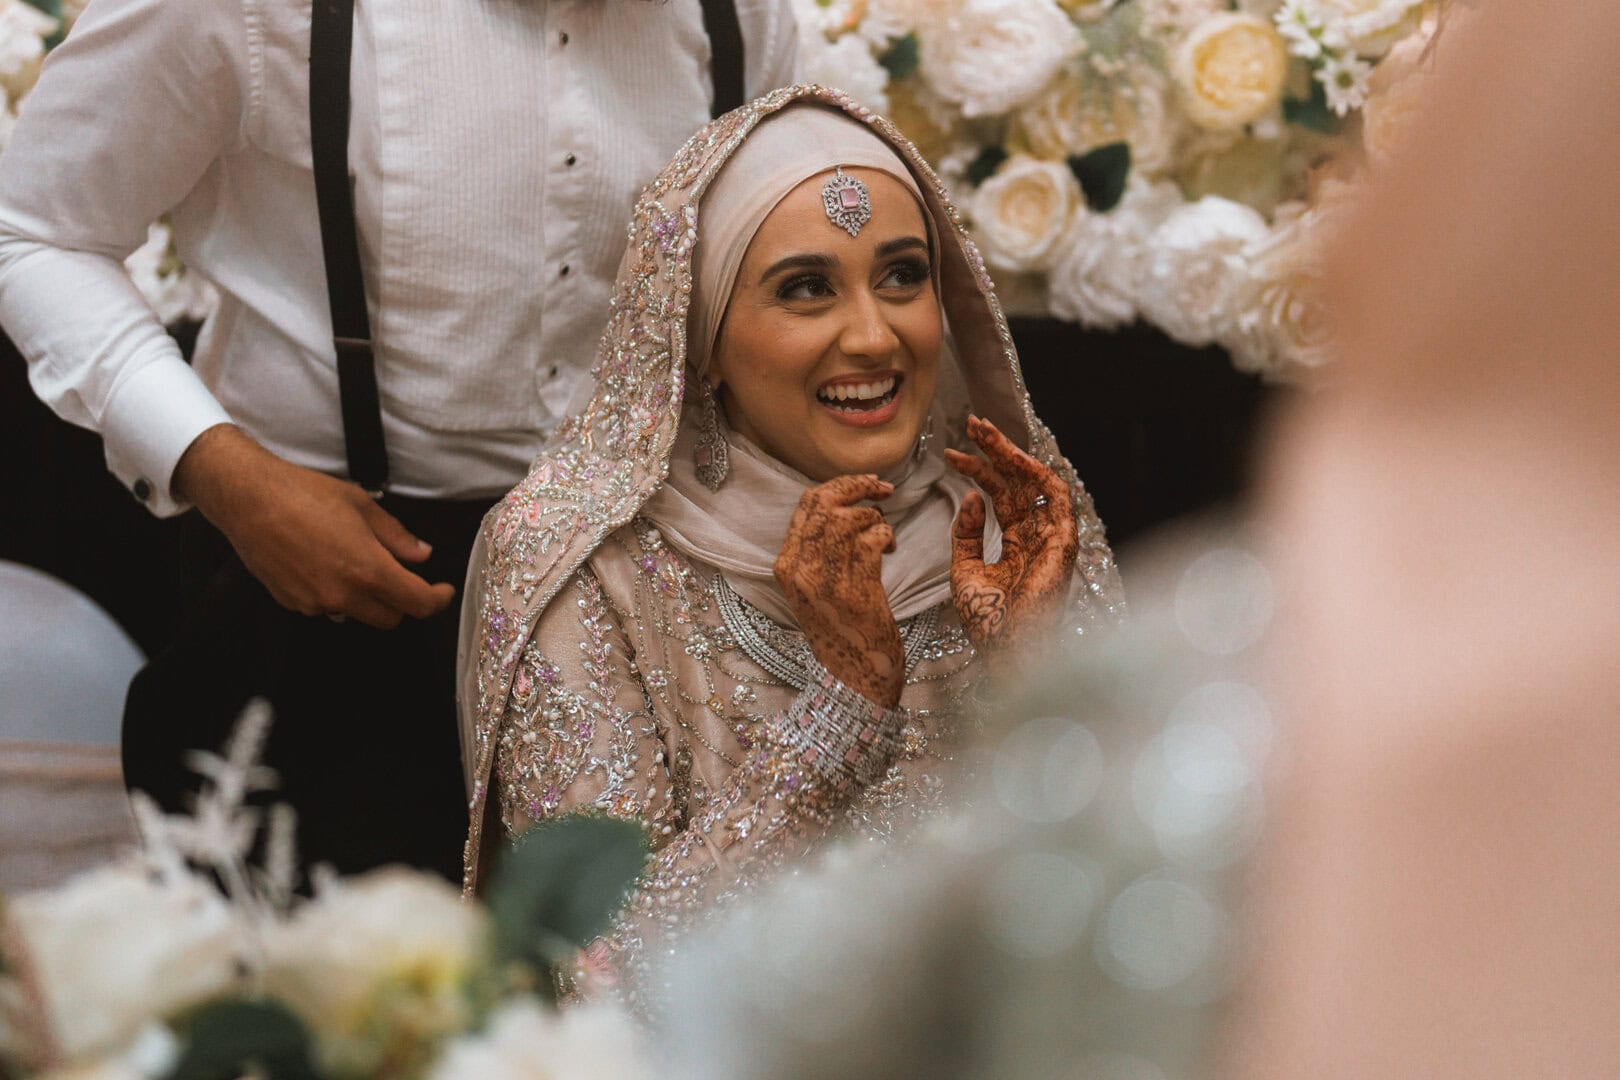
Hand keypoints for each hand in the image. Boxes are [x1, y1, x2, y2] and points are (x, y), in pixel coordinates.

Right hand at [171, 424, 455, 628]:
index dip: (438, 600)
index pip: (418, 604)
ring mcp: (315, 603)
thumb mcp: (363, 506)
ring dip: (366, 599)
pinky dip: (336, 594)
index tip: (443, 591)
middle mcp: (343, 596)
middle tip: (402, 575)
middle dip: (402, 602)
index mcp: (369, 571)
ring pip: (357, 615)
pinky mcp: (292, 603)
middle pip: (390, 618)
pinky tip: (325, 564)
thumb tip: (420, 554)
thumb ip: (397, 537)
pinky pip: (326, 608)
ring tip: (355, 562)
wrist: (248, 499)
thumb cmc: (304, 494)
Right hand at [774, 474, 904, 708]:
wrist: (852, 679)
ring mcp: (825, 584)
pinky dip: (886, 536)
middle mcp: (799, 571)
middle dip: (859, 487)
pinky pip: (871, 542)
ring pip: (847, 521)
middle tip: (883, 490)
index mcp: (786, 565)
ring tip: (884, 534)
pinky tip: (890, 548)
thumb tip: (845, 508)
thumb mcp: (815, 588)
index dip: (839, 484)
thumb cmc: (841, 630)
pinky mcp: (856, 594)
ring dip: (875, 517)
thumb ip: (819, 551)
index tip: (865, 484)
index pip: (806, 504)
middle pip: (825, 505)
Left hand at [944, 415, 1077, 654]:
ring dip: (1014, 455)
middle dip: (997, 450)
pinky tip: (1016, 461)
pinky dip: (1039, 477)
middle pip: (1020, 482)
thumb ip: (966, 533)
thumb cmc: (987, 621)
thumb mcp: (964, 569)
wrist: (1004, 651)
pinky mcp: (1064, 545)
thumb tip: (970, 496)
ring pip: (1038, 484)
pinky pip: (1059, 501)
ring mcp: (1053, 539)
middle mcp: (1038, 536)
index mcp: (1018, 543)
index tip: (952, 454)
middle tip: (973, 424)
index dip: (979, 470)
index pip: (1001, 495)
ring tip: (987, 433)